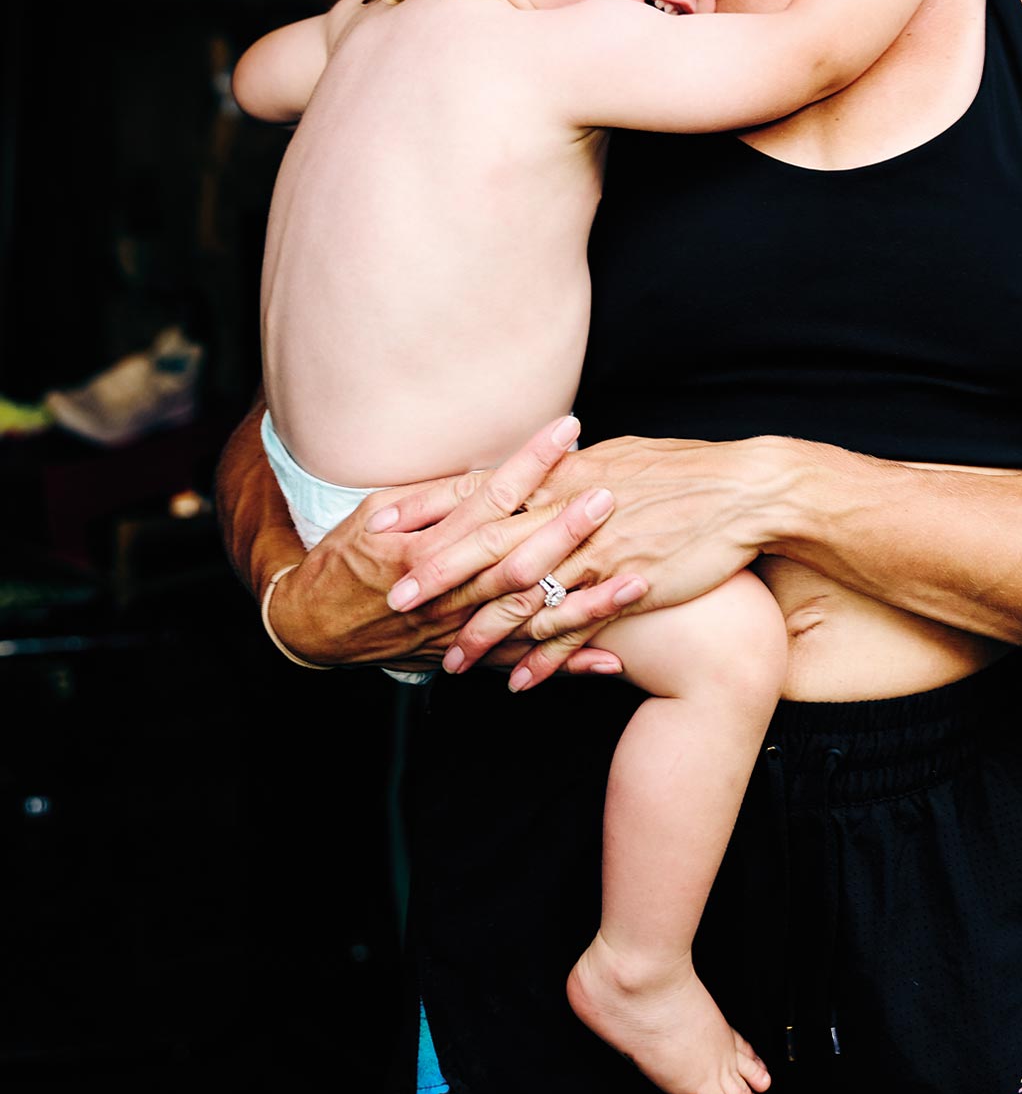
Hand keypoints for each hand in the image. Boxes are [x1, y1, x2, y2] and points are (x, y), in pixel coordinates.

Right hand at [269, 415, 642, 674]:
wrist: (314, 627)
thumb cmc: (346, 558)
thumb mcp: (376, 513)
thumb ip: (432, 496)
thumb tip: (483, 470)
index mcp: (427, 544)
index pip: (490, 496)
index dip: (531, 463)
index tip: (569, 430)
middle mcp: (449, 590)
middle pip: (518, 555)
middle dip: (567, 527)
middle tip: (611, 496)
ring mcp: (462, 629)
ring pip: (531, 615)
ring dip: (585, 600)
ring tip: (636, 580)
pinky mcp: (469, 656)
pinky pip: (525, 662)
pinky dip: (566, 663)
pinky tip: (610, 660)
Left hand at [383, 433, 790, 685]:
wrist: (747, 491)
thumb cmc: (688, 472)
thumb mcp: (621, 457)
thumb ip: (575, 471)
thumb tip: (547, 467)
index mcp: (564, 474)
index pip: (484, 491)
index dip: (433, 509)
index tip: (386, 524)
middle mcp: (571, 510)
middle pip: (490, 544)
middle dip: (438, 574)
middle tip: (395, 600)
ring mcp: (597, 550)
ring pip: (526, 596)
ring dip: (485, 633)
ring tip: (451, 663)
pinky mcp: (625, 586)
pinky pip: (573, 629)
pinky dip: (544, 660)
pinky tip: (519, 684)